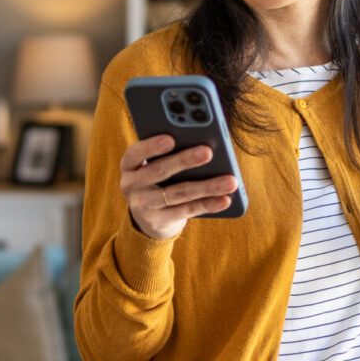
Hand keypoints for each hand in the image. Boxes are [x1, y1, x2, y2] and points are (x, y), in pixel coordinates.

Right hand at [119, 135, 236, 240]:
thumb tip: (203, 144)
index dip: (151, 146)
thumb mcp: (154, 165)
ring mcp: (143, 206)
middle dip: (185, 160)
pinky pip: (187, 211)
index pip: (135, 153)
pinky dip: (208, 204)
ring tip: (230, 181)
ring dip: (207, 186)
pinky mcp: (158, 221)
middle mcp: (131, 185)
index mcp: (129, 165)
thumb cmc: (158, 179)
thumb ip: (169, 153)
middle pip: (159, 171)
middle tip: (208, 152)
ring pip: (178, 193)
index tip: (171, 139)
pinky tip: (225, 199)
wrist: (148, 217)